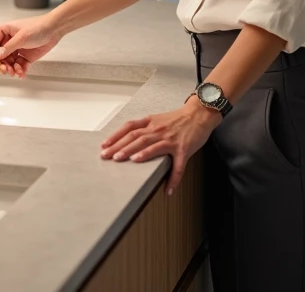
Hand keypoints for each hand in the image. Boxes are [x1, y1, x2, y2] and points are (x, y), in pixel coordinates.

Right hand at [0, 13, 63, 77]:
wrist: (54, 30)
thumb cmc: (38, 27)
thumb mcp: (21, 38)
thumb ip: (8, 48)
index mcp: (5, 31)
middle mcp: (10, 41)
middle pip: (0, 56)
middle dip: (2, 64)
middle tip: (5, 70)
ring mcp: (18, 49)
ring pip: (9, 62)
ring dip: (11, 68)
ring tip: (15, 72)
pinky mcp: (26, 56)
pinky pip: (19, 65)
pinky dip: (19, 70)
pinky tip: (21, 73)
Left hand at [100, 97, 221, 194]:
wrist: (200, 114)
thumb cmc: (177, 118)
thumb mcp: (157, 119)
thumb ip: (143, 127)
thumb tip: (127, 138)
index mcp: (150, 123)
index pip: (129, 128)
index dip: (115, 136)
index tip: (104, 146)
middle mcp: (158, 130)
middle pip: (137, 138)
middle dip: (122, 147)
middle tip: (109, 157)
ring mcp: (171, 140)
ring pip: (154, 147)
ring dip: (142, 155)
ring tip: (131, 162)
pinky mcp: (184, 149)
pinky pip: (179, 166)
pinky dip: (173, 178)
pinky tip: (168, 189)